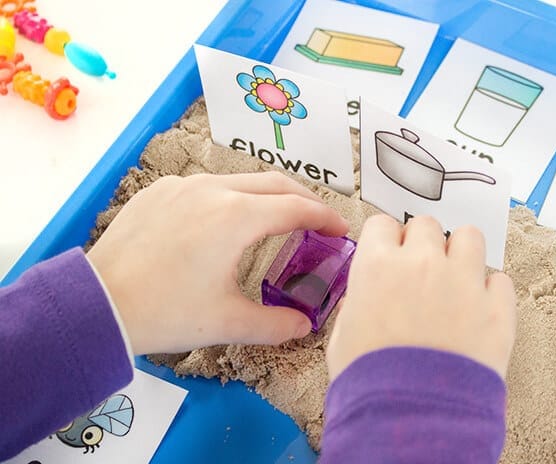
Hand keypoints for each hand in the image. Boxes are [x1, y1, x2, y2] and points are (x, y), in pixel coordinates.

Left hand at [87, 172, 348, 354]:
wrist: (98, 303)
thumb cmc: (166, 312)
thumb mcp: (227, 322)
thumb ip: (276, 324)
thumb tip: (304, 325)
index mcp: (237, 217)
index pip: (296, 208)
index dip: (325, 218)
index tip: (340, 230)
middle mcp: (213, 189)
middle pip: (274, 184)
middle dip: (303, 200)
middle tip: (318, 221)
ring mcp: (183, 185)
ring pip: (239, 180)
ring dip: (266, 195)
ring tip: (277, 218)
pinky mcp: (159, 190)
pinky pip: (206, 185)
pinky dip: (230, 196)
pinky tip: (226, 220)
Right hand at [326, 215, 515, 380]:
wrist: (412, 417)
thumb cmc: (369, 381)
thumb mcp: (342, 339)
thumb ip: (355, 307)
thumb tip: (363, 300)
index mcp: (378, 266)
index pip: (383, 224)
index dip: (385, 242)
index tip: (389, 256)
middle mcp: (422, 262)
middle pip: (427, 224)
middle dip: (423, 244)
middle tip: (421, 272)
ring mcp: (464, 281)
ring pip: (470, 236)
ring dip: (461, 253)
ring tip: (456, 278)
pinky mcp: (497, 307)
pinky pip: (500, 279)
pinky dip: (491, 290)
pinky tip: (480, 309)